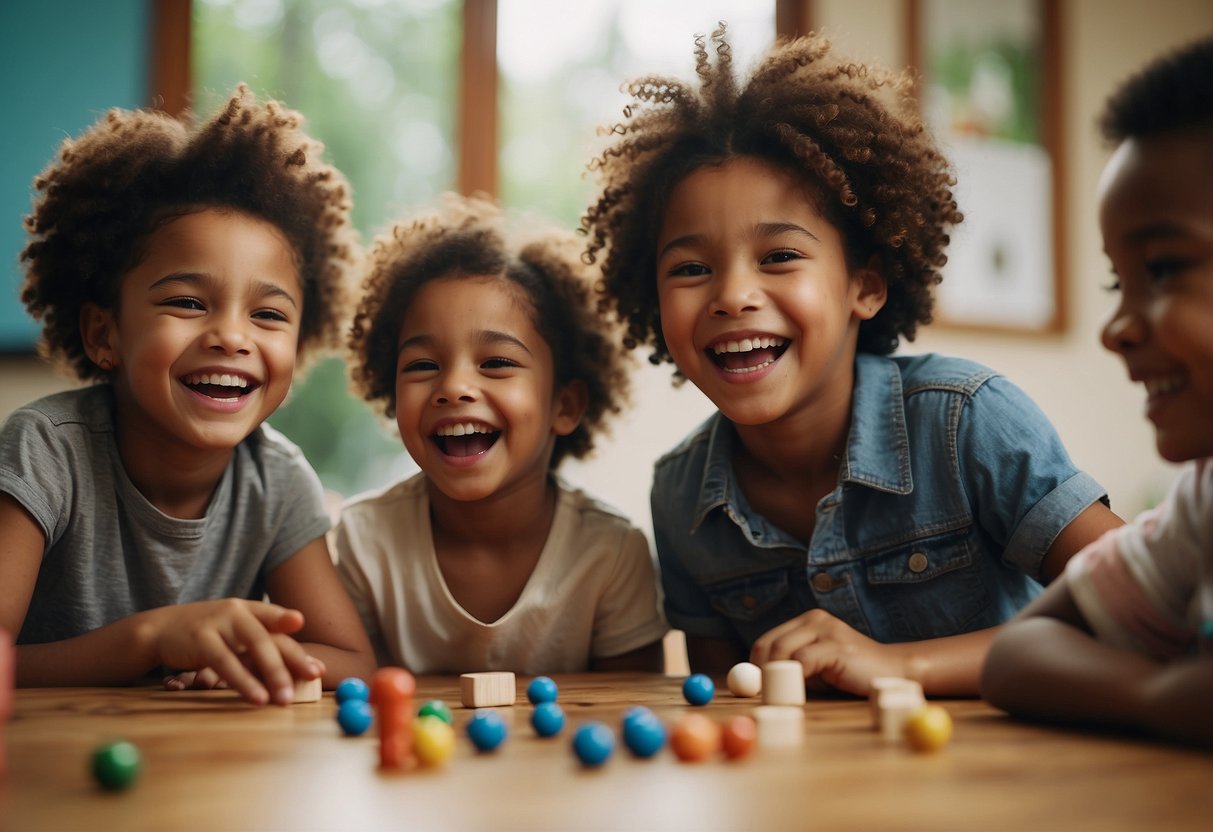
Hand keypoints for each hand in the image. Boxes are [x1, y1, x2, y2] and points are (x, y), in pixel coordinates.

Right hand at [144, 599, 321, 705]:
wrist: (158, 629)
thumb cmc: (204, 635)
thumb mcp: (233, 634)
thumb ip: (260, 646)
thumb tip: (297, 667)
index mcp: (247, 609)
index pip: (277, 619)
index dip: (301, 636)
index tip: (317, 652)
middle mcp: (237, 611)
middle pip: (271, 636)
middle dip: (294, 659)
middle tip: (314, 678)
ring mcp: (219, 623)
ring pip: (253, 647)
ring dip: (272, 674)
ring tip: (285, 698)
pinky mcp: (200, 639)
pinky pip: (227, 662)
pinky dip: (243, 681)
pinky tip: (256, 697)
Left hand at [750, 609, 905, 696]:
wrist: (893, 672)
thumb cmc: (850, 674)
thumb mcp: (816, 667)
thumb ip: (791, 666)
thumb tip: (757, 680)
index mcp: (807, 621)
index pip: (767, 640)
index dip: (756, 665)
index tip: (755, 688)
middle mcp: (814, 619)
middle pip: (771, 644)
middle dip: (761, 672)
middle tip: (763, 695)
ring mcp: (826, 629)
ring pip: (783, 651)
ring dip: (776, 676)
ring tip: (780, 695)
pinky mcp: (836, 645)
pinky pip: (803, 661)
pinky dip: (796, 679)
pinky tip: (800, 692)